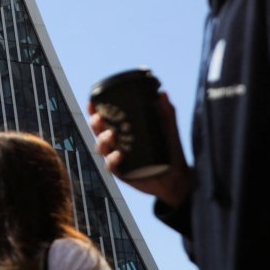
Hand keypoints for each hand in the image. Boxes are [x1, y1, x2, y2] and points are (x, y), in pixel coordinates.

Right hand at [89, 91, 191, 207]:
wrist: (177, 176)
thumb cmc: (171, 151)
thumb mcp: (169, 129)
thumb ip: (167, 111)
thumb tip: (163, 93)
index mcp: (124, 132)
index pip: (106, 120)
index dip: (95, 112)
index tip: (91, 103)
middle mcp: (118, 144)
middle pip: (99, 132)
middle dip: (95, 124)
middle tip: (99, 118)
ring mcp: (118, 159)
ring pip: (102, 148)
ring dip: (102, 140)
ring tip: (111, 135)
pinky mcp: (122, 173)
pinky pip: (111, 166)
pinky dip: (112, 160)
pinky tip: (119, 154)